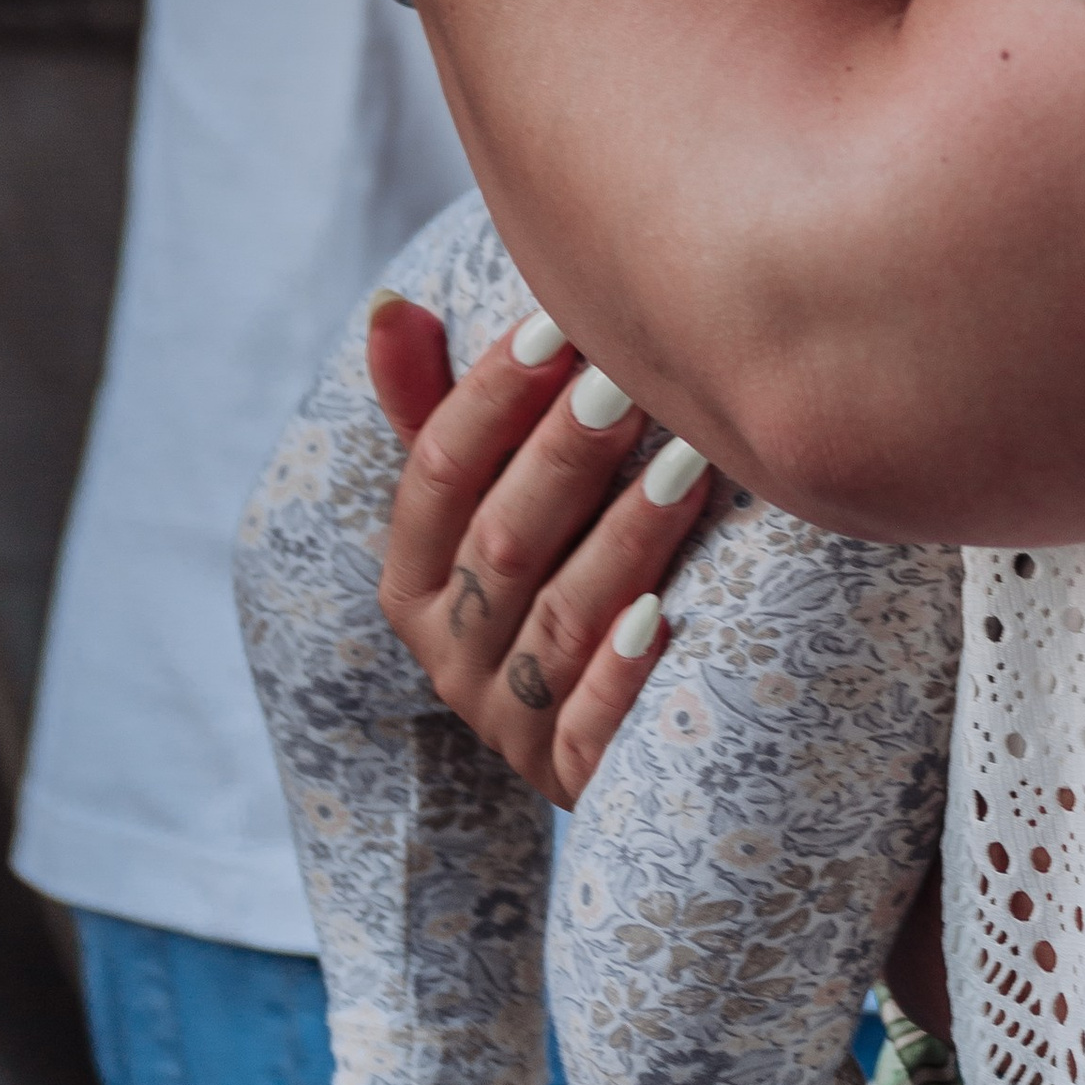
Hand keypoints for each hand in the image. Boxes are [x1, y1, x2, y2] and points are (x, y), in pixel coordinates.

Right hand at [367, 299, 714, 804]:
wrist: (620, 728)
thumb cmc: (556, 567)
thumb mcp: (490, 498)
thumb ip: (437, 409)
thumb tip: (393, 306)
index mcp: (416, 581)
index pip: (435, 477)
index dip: (490, 398)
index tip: (554, 325)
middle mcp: (450, 657)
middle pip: (502, 541)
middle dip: (566, 454)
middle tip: (629, 379)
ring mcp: (511, 724)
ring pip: (560, 623)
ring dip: (622, 539)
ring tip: (690, 461)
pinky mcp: (577, 778)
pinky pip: (594, 728)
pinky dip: (623, 673)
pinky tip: (665, 616)